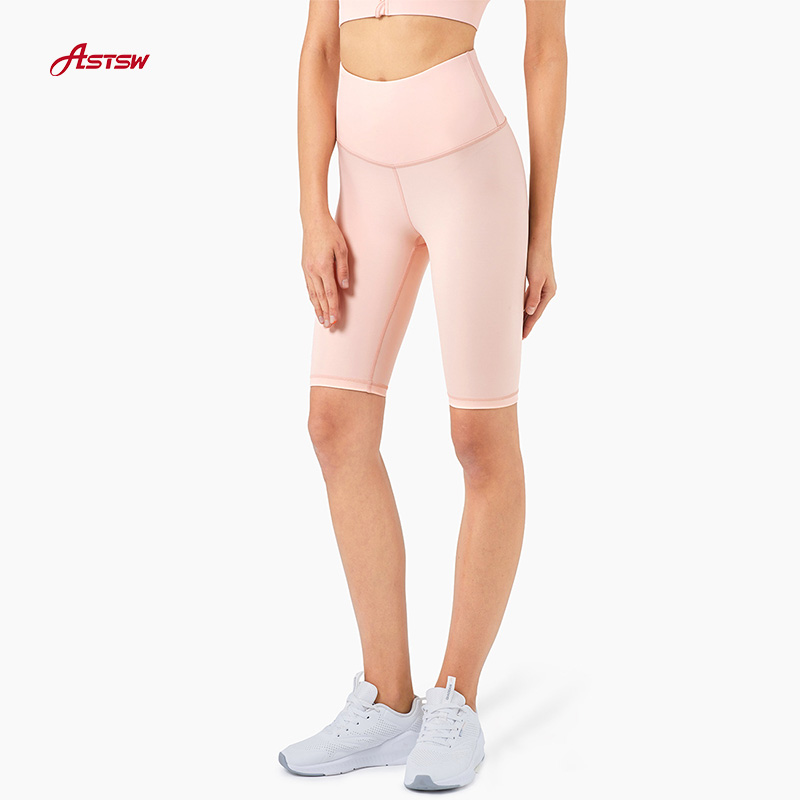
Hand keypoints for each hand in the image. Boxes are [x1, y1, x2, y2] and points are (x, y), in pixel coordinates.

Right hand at [301, 212, 348, 326]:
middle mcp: (313, 271)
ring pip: (312, 294)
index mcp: (323, 267)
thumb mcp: (341, 249)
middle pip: (320, 297)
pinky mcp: (304, 267)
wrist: (313, 220)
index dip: (333, 308)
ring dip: (317, 309)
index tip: (335, 319)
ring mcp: (307, 269)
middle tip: (329, 326)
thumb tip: (345, 286)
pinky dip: (312, 298)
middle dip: (325, 313)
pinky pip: (308, 287)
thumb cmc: (330, 232)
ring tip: (321, 320)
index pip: (330, 293)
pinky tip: (315, 304)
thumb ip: (343, 269)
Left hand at [523, 243, 556, 338]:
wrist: (538, 240)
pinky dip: (524, 304)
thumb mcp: (535, 279)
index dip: (528, 326)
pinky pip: (529, 296)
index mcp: (548, 292)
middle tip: (519, 336)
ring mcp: (542, 285)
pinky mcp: (536, 279)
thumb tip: (529, 312)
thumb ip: (533, 296)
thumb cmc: (537, 257)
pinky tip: (519, 308)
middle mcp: (547, 290)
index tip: (522, 337)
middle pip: (534, 311)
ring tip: (518, 326)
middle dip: (527, 323)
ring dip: (524, 314)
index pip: (536, 314)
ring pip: (531, 304)